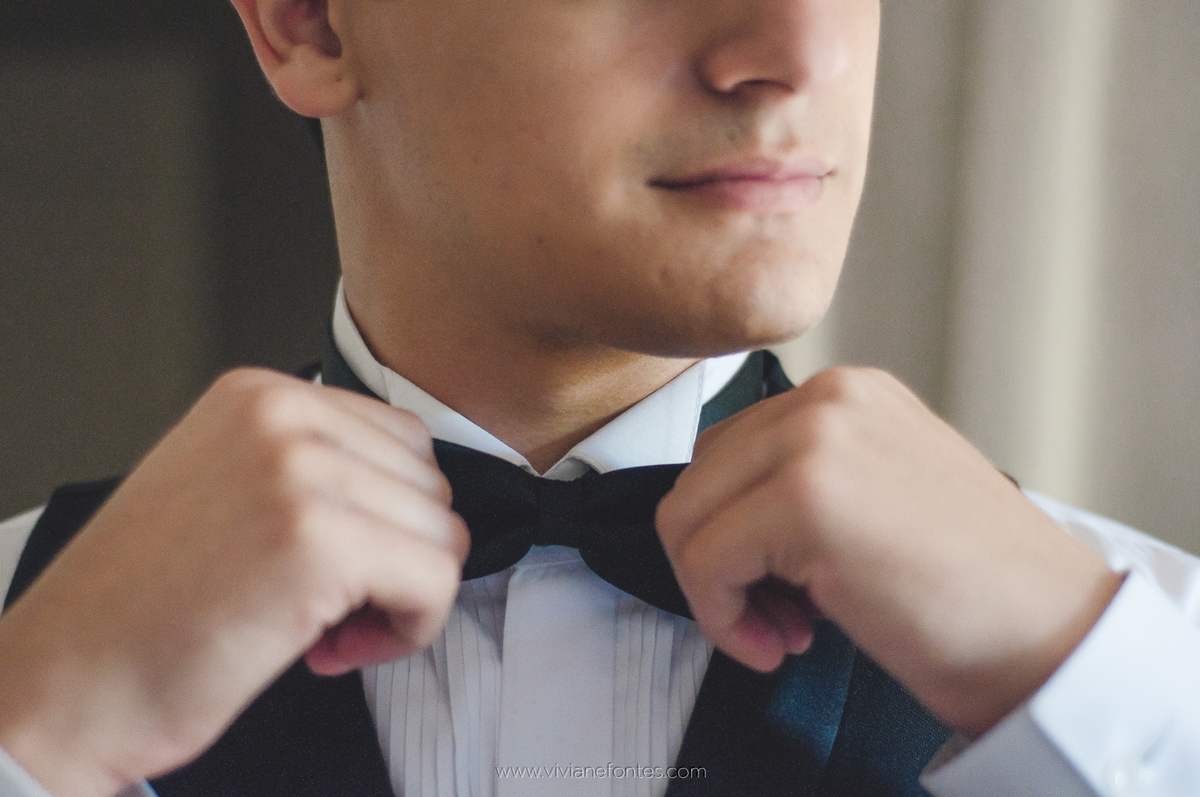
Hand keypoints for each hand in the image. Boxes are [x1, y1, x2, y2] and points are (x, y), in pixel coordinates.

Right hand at [0, 368, 467, 796]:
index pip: (403, 440)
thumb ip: (313, 468)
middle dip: (400, 555)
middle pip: (430, 484)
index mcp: (260, 395)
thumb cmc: (140, 607)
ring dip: (402, 599)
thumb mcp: (226, 489)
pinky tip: (332, 650)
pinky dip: (408, 630)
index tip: (340, 566)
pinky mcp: (319, 540)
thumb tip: (409, 493)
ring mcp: (301, 471)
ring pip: (443, 534)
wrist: (63, 683)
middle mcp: (283, 415)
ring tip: (325, 629)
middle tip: (334, 606)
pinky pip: (436, 581)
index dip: (387, 517)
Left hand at [657, 367, 1122, 737]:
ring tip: (781, 633)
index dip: (732, 531)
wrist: (1055, 636)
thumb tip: (721, 517)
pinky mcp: (803, 500)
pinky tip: (779, 647)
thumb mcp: (881, 492)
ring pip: (685, 518)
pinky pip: (702, 563)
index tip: (773, 588)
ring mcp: (814, 441)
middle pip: (697, 481)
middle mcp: (828, 399)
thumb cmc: (977, 586)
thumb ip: (803, 480)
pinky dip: (723, 620)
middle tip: (775, 618)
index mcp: (848, 393)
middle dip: (717, 562)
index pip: (726, 451)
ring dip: (717, 593)